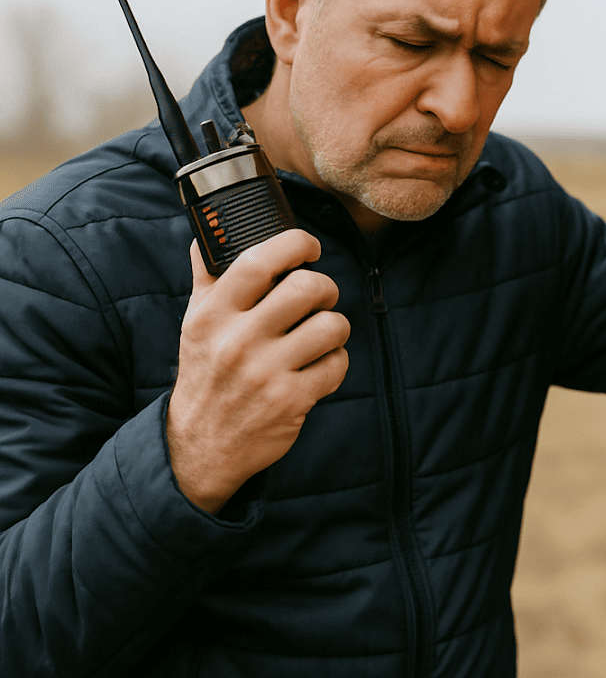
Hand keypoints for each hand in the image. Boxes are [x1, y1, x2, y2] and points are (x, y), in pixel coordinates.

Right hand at [166, 229, 349, 513]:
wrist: (201, 447)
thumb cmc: (206, 372)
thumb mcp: (195, 322)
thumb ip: (207, 275)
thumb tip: (210, 230)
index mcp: (213, 315)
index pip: (259, 260)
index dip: (295, 244)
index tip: (309, 248)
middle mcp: (237, 342)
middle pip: (307, 288)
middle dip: (326, 288)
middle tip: (321, 297)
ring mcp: (265, 374)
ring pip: (331, 326)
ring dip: (335, 326)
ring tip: (322, 333)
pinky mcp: (291, 401)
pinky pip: (337, 364)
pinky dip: (336, 362)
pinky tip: (319, 366)